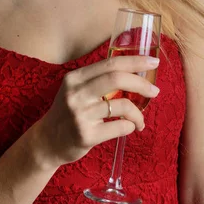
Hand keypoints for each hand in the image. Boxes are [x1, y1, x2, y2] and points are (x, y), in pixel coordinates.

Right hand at [34, 55, 159, 168]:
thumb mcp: (76, 90)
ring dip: (138, 114)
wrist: (47, 142)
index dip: (135, 61)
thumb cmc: (68, 113)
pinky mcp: (86, 135)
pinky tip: (128, 128)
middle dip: (141, 83)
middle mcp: (76, 94)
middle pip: (116, 79)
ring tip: (140, 121)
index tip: (153, 62)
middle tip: (155, 91)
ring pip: (123, 106)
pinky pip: (120, 127)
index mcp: (75, 78)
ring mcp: (80, 115)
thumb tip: (135, 72)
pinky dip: (130, 127)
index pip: (110, 63)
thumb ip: (98, 80)